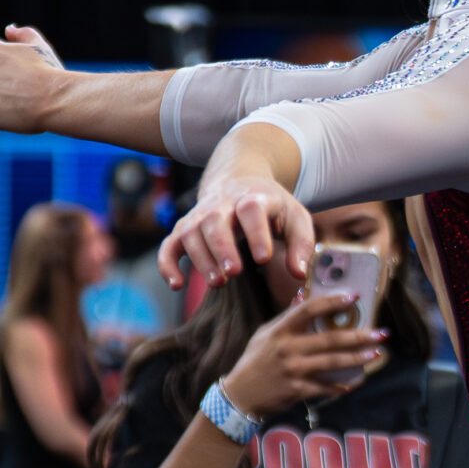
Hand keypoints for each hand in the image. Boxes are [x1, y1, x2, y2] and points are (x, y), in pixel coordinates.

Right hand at [160, 174, 314, 289]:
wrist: (240, 182)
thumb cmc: (272, 208)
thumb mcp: (295, 218)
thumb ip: (301, 244)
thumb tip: (298, 273)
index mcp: (253, 198)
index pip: (251, 210)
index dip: (256, 234)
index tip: (263, 258)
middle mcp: (222, 204)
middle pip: (214, 221)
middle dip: (222, 248)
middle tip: (233, 273)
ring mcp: (200, 216)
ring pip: (190, 234)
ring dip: (201, 259)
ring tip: (218, 283)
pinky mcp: (184, 229)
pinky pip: (169, 245)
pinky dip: (167, 264)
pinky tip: (176, 284)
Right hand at [220, 292, 388, 415]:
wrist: (239, 396)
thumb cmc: (254, 361)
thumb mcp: (265, 335)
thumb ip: (286, 317)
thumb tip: (303, 295)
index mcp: (280, 330)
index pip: (308, 309)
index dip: (332, 301)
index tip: (353, 296)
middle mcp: (287, 348)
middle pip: (329, 338)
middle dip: (358, 335)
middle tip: (381, 332)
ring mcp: (292, 370)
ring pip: (331, 363)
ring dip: (357, 359)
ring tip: (377, 353)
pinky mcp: (295, 390)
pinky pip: (324, 387)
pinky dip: (340, 386)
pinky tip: (355, 382)